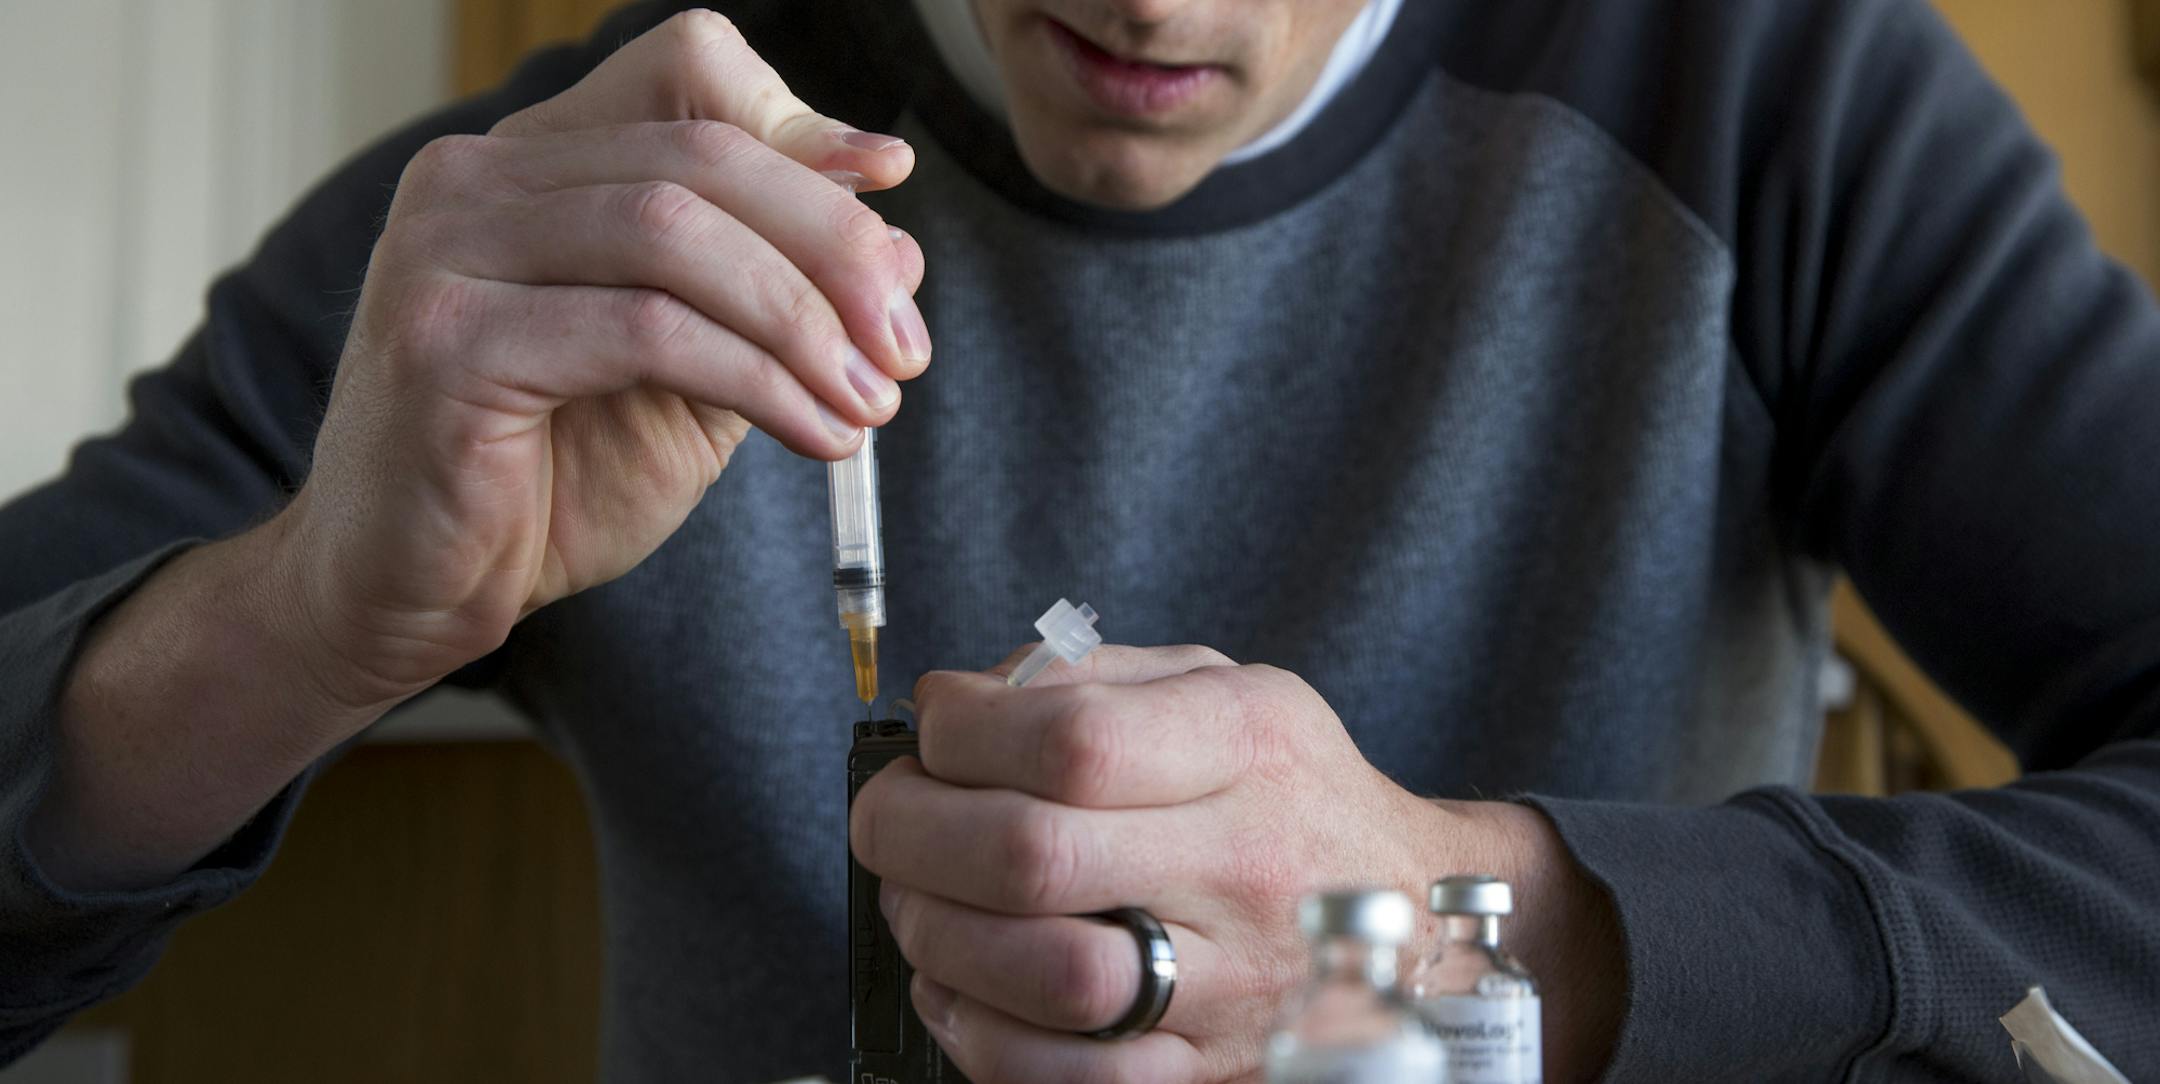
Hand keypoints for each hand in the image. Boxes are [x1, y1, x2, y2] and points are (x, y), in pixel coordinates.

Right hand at [281, 11, 930, 713]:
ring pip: (678, 234)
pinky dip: (758, 381)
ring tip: (870, 402)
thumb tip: (897, 244)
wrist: (410, 597)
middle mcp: (474, 179)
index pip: (685, 69)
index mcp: (533, 164)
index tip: (890, 187)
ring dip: (804, 323)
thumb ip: (768, 300)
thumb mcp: (689, 374)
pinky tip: (815, 434)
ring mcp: (446, 250)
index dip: (799, 121)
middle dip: (834, 247)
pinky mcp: (446, 341)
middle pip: (701, 155)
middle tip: (906, 344)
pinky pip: (646, 332)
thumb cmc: (546, 485)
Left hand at [850, 645, 1624, 1081]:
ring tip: (920, 903)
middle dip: (913, 834)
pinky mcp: (1212, 1070)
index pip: (1072, 740)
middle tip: (886, 821)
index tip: (935, 736)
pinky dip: (981, 1037)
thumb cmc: (1288, 789)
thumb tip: (949, 705)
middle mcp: (1249, 863)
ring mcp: (1236, 982)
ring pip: (1046, 979)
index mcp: (1248, 745)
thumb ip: (1088, 678)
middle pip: (1034, 856)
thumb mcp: (1222, 688)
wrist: (1416, 909)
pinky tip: (961, 991)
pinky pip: (1071, 1079)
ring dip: (937, 936)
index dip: (962, 738)